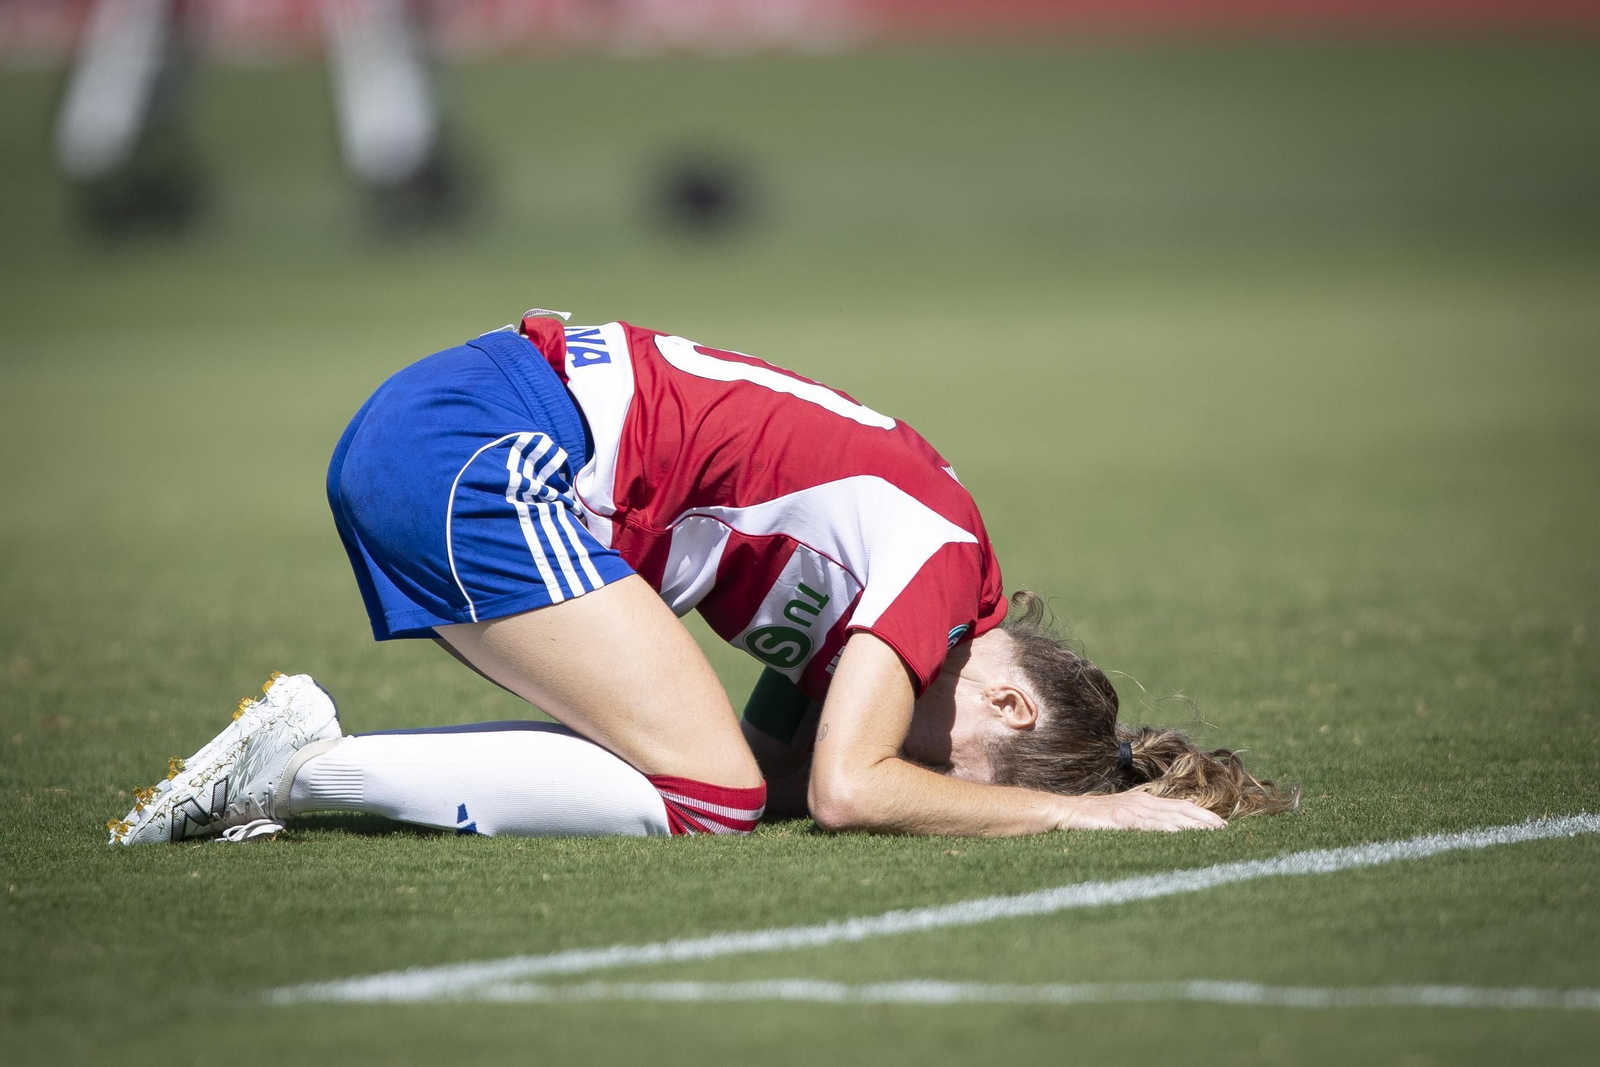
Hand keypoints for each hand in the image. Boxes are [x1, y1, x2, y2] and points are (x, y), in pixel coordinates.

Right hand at [1055, 791, 1226, 831]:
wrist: (1067, 812)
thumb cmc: (1095, 818)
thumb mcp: (1124, 816)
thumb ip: (1143, 821)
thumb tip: (1166, 832)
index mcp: (1145, 799)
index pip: (1180, 805)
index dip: (1202, 814)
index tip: (1221, 824)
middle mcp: (1143, 801)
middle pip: (1181, 808)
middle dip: (1205, 818)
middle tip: (1225, 830)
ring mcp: (1132, 809)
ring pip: (1169, 816)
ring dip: (1192, 824)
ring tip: (1211, 833)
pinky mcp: (1121, 818)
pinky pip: (1148, 824)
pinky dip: (1165, 828)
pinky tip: (1179, 833)